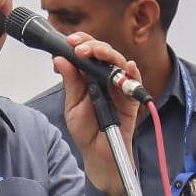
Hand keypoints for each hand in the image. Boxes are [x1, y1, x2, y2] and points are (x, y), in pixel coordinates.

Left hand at [54, 32, 140, 195]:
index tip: (70, 41)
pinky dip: (133, 72)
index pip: (87, 52)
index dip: (80, 43)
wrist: (98, 153)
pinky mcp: (131, 99)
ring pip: (119, 62)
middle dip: (92, 45)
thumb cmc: (87, 129)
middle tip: (80, 48)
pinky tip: (128, 65)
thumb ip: (70, 82)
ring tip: (97, 52)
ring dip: (108, 54)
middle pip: (104, 53)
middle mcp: (105, 78)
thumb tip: (60, 60)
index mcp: (89, 76)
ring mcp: (119, 87)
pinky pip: (135, 82)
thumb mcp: (72, 105)